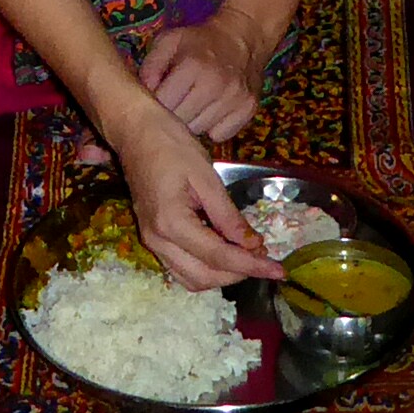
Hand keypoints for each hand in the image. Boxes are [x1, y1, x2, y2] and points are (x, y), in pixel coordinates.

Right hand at [102, 95, 284, 289]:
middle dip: (238, 274)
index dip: (251, 265)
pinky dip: (205, 268)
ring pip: (190, 279)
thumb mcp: (206, 176)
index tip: (278, 270)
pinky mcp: (152, 238)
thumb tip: (252, 245)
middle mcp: (158, 240)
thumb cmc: (171, 146)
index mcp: (171, 223)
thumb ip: (227, 215)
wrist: (135, 133)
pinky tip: (225, 253)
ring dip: (221, 276)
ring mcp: (151, 242)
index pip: (218, 256)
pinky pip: (180, 268)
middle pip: (204, 277)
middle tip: (265, 259)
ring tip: (247, 257)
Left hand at [139, 10, 273, 142]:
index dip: (156, 103)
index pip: (164, 104)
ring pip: (199, 131)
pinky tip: (210, 111)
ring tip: (192, 105)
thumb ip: (151, 66)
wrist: (241, 38)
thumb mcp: (169, 41)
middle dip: (173, 115)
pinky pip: (219, 135)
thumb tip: (144, 93)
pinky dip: (212, 128)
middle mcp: (216, 85)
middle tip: (175, 102)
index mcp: (193, 66)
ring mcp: (235, 100)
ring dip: (192, 122)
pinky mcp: (248, 111)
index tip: (157, 99)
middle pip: (181, 121)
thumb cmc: (199, 41)